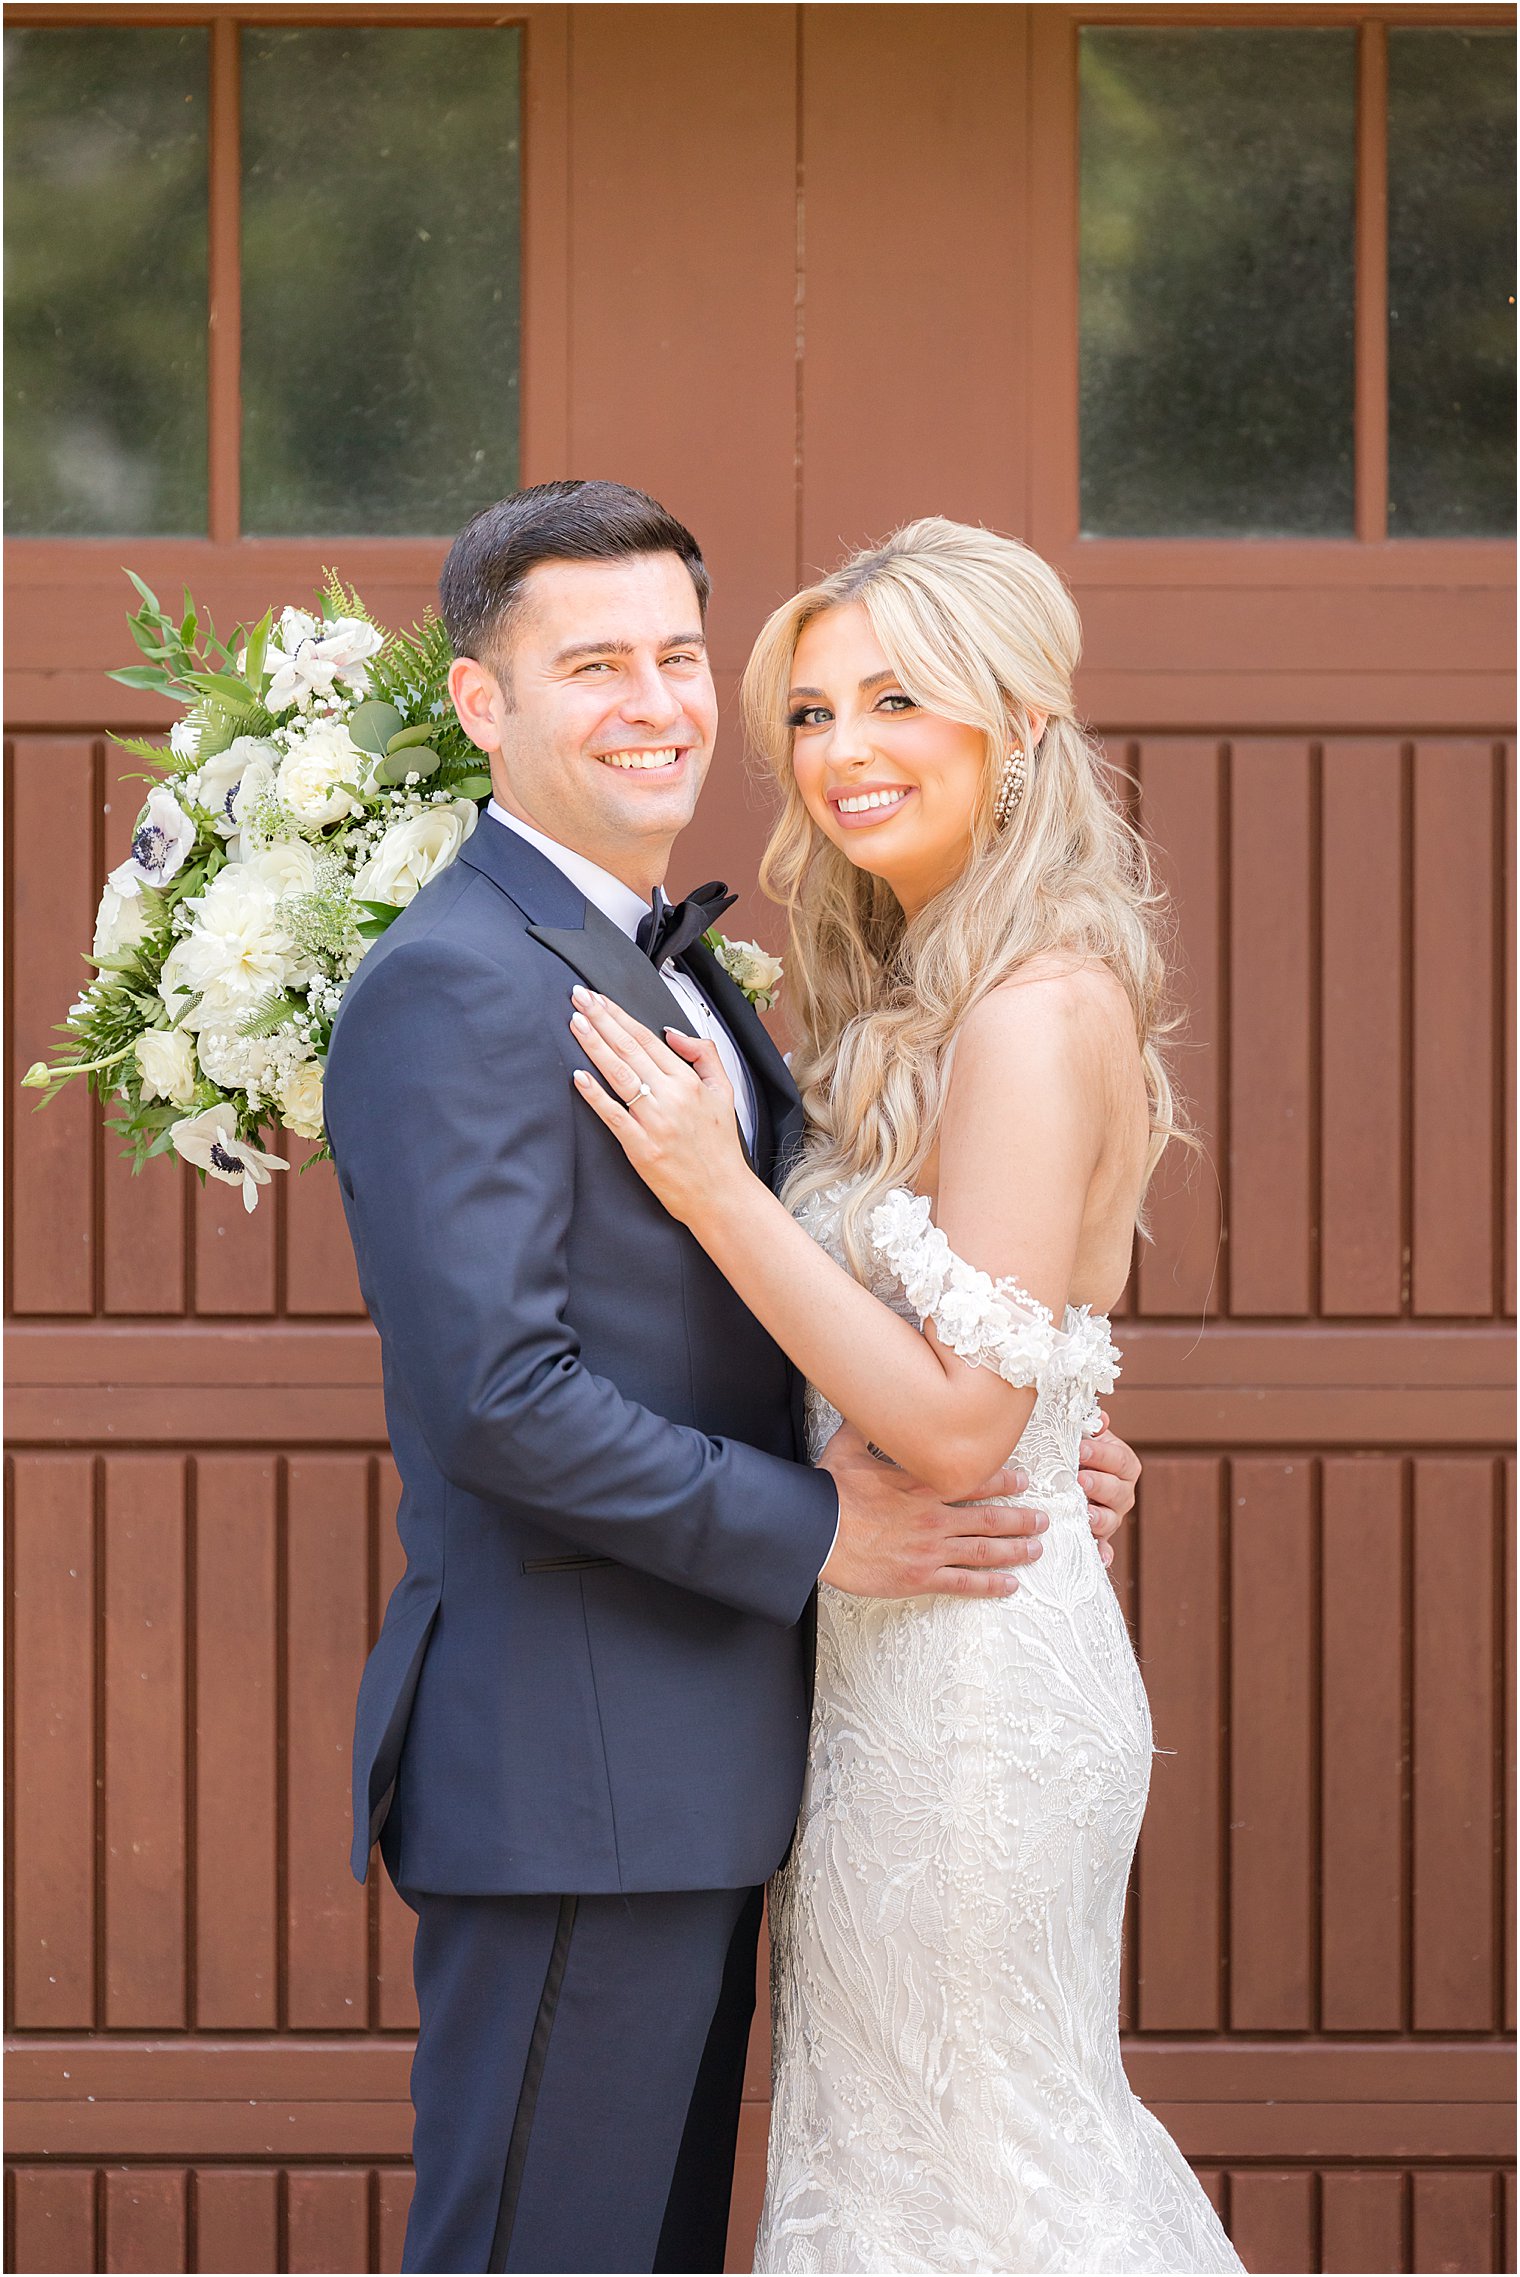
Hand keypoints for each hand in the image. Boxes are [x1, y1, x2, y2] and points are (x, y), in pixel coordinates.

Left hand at [569, 986, 746, 1225]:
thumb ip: (704, 1056)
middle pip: (628, 1049)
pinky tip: (578, 1076)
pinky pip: (613, 1115)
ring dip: (593, 1045)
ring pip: (618, 1074)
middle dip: (600, 1019)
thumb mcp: (725, 1092)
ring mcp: (654, 1122)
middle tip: (578, 998)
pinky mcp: (640, 1147)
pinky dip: (595, 1095)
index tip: (599, 999)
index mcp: (689, 1081)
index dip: (619, 1016)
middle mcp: (671, 1096)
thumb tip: (672, 1034)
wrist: (721, 1195)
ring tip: (575, 1023)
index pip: (647, 1039)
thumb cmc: (719, 1146)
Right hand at [818, 1421, 1047, 1600]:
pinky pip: (963, 1583)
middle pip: (990, 1517)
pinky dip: (990, 1585)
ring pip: (984, 1550)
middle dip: (1021, 1519)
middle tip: (1043, 1520)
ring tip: (1036, 1549)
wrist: (815, 1531)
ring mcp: (930, 1549)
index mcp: (922, 1485)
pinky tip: (1010, 1585)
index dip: (1004, 1481)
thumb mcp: (847, 1448)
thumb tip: (868, 1402)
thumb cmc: (829, 1491)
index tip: (1023, 1481)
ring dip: (1015, 1550)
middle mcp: (934, 1516)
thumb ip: (864, 1426)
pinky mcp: (919, 1577)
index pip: (974, 1480)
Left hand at [1081, 1412, 1139, 1567]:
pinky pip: (1104, 1548)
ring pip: (1111, 1519)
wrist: (1069, 1476)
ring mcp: (1112, 1516)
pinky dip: (1103, 1554)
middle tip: (1080, 1480)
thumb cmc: (1076, 1453)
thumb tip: (1099, 1418)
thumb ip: (1091, 1428)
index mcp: (1123, 1465)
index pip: (1119, 1460)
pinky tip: (1100, 1558)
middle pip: (1118, 1491)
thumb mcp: (1085, 1437)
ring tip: (1086, 1514)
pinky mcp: (1099, 1536)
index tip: (1081, 1449)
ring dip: (1099, 1518)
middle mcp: (1122, 1493)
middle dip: (1099, 1485)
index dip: (1101, 1455)